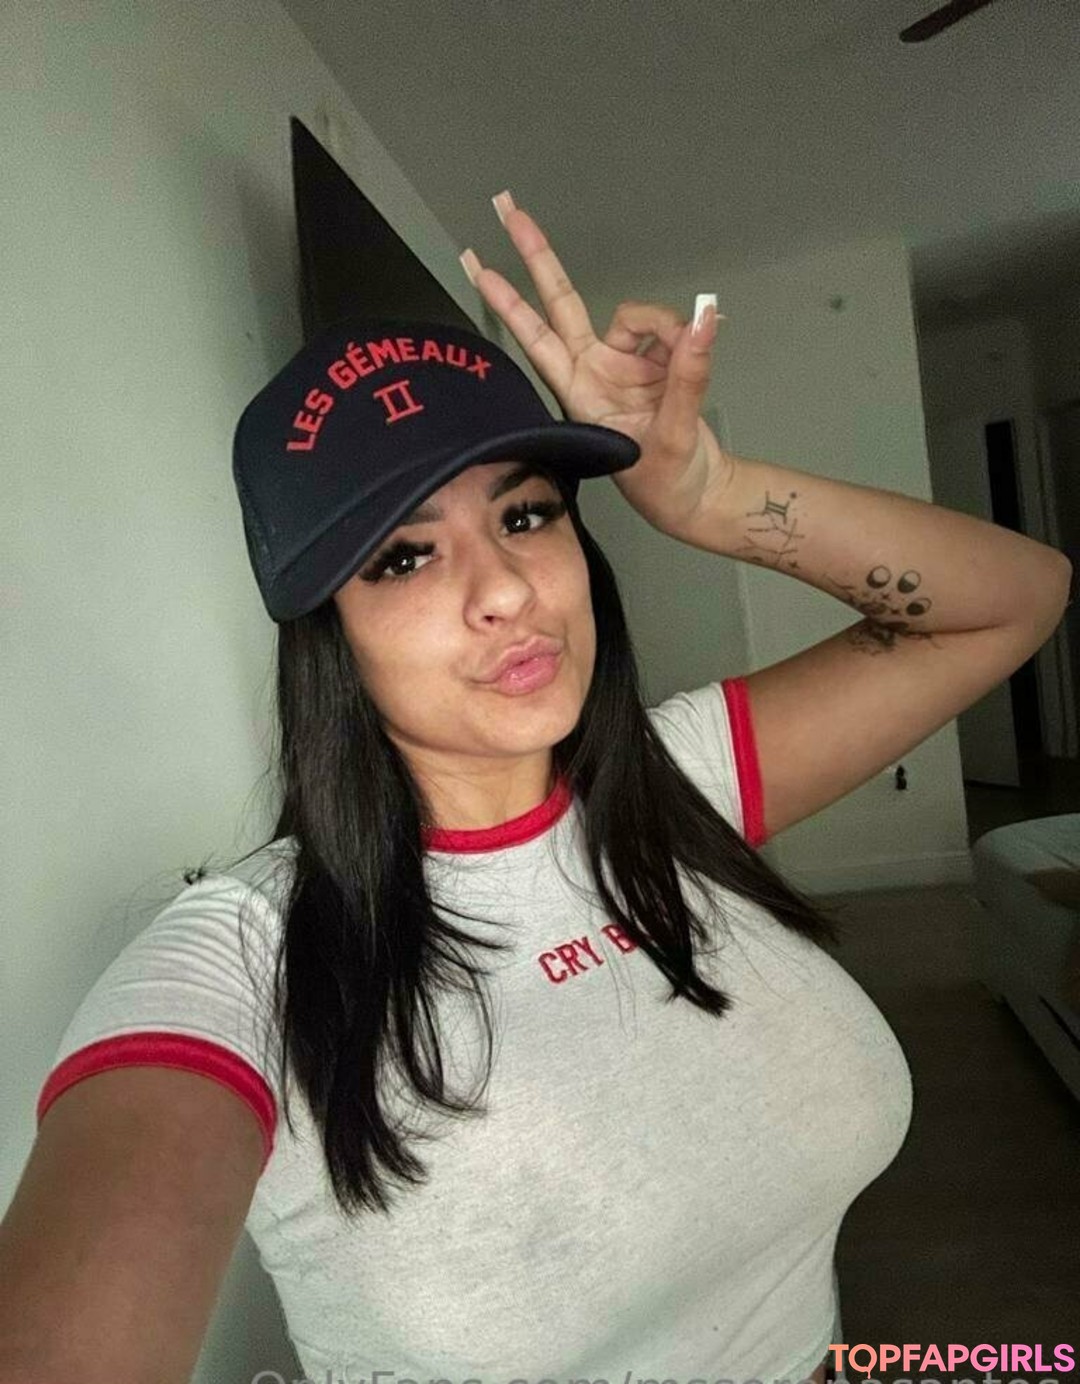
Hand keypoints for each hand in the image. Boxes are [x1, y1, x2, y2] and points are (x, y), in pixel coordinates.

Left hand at [460, 191, 737, 539]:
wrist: (697, 495)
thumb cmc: (667, 481)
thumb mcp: (673, 433)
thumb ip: (688, 374)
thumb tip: (703, 320)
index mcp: (581, 391)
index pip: (537, 337)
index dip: (510, 302)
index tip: (479, 267)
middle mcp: (596, 369)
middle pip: (562, 302)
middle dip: (538, 257)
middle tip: (508, 210)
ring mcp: (626, 364)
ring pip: (636, 317)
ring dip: (666, 325)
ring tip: (693, 347)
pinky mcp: (657, 364)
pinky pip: (673, 330)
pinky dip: (691, 334)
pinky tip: (705, 340)